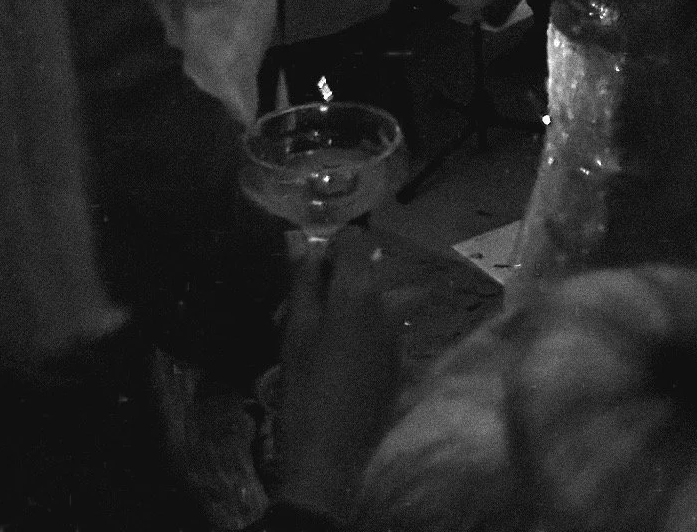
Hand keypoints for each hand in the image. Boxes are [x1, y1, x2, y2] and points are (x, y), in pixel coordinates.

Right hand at [274, 227, 401, 520]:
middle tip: (300, 313)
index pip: (355, 240)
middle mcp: (388, 306)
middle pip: (366, 273)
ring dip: (353, 310)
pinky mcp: (401, 366)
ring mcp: (399, 337)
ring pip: (378, 304)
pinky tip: (339, 364)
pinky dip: (365, 336)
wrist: (328, 457)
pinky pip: (385, 334)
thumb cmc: (303, 388)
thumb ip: (303, 280)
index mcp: (359, 292)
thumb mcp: (295, 330)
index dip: (330, 248)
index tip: (307, 273)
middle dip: (336, 283)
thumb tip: (301, 238)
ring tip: (322, 339)